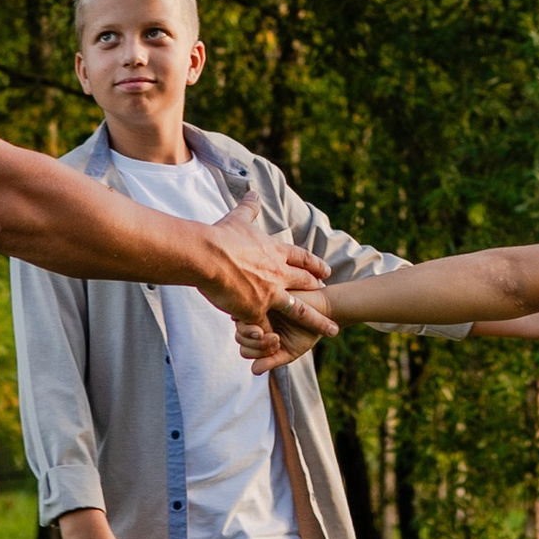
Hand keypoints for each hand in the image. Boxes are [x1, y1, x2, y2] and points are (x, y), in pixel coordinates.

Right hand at [195, 196, 330, 337]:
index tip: (326, 270)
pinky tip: (282, 347)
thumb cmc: (220, 236)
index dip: (314, 264)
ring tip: (331, 330)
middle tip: (330, 296)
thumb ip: (248, 208)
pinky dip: (273, 336)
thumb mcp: (238, 219)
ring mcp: (269, 294)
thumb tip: (252, 191)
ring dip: (317, 321)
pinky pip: (267, 326)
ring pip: (300, 311)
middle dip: (319, 290)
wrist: (206, 256)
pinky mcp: (255, 310)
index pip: (301, 258)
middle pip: (306, 283)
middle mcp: (278, 273)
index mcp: (275, 252)